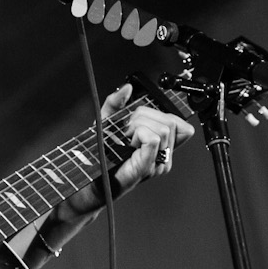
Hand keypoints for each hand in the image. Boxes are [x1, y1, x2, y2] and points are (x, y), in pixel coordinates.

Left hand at [57, 83, 196, 217]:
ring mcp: (156, 165)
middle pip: (167, 122)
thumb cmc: (99, 155)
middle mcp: (163, 157)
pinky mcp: (145, 168)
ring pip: (161, 129)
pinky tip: (128, 144)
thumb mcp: (106, 122)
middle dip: (142, 120)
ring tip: (125, 142)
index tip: (134, 123)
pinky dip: (139, 135)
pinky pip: (153, 140)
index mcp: (160, 146)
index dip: (156, 114)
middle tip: (125, 135)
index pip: (179, 124)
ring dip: (138, 128)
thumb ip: (116, 103)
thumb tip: (128, 87)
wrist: (88, 180)